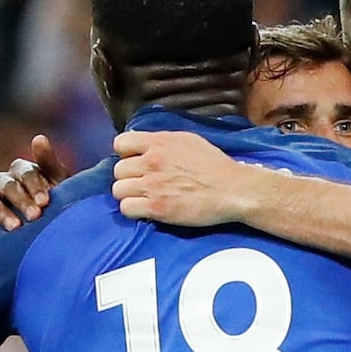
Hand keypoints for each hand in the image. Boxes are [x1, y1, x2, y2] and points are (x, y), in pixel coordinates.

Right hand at [0, 135, 71, 233]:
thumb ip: (48, 161)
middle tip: (34, 216)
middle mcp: (3, 180)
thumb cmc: (55, 199)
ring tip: (14, 227)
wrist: (48, 223)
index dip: (35, 186)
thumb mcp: (58, 180)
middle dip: (21, 201)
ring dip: (1, 212)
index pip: (25, 173)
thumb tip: (39, 138)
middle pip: (8, 186)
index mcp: (22, 170)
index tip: (45, 201)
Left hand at [112, 131, 251, 225]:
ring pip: (118, 190)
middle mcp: (152, 162)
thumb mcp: (190, 141)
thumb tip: (146, 145)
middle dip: (128, 177)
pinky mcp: (157, 208)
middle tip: (143, 184)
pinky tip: (146, 210)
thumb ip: (164, 142)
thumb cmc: (216, 166)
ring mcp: (152, 185)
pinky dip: (133, 210)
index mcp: (159, 143)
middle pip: (118, 170)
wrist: (232, 190)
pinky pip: (126, 208)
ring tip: (143, 198)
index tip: (136, 162)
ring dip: (128, 195)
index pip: (120, 143)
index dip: (126, 154)